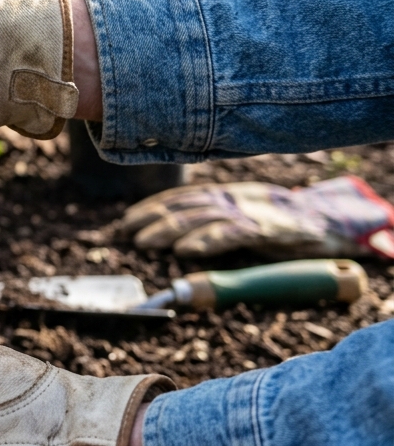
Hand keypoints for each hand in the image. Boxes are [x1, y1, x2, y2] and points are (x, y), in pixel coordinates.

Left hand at [121, 176, 393, 257]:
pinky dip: (204, 242)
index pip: (177, 198)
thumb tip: (174, 235)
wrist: (323, 222)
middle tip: (123, 232)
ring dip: (167, 231)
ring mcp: (245, 213)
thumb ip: (210, 218)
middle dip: (149, 219)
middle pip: (181, 207)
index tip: (125, 220)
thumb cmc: (277, 221)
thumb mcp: (239, 212)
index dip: (150, 208)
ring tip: (143, 242)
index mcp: (221, 194)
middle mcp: (228, 199)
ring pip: (198, 220)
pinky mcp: (263, 230)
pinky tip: (185, 250)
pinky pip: (229, 235)